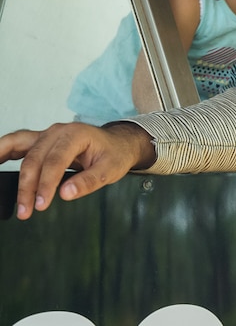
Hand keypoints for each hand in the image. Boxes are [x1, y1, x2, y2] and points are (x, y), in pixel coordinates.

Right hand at [0, 122, 155, 219]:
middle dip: (28, 187)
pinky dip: (1, 152)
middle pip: (35, 159)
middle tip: (26, 211)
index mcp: (76, 134)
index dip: (46, 184)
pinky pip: (15, 144)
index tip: (41, 205)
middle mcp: (58, 131)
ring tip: (6, 194)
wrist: (117, 143)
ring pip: (21, 151)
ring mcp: (47, 134)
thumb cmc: (114, 155)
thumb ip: (89, 181)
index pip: (55, 161)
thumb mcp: (110, 170)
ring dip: (14, 174)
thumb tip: (66, 194)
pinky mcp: (40, 141)